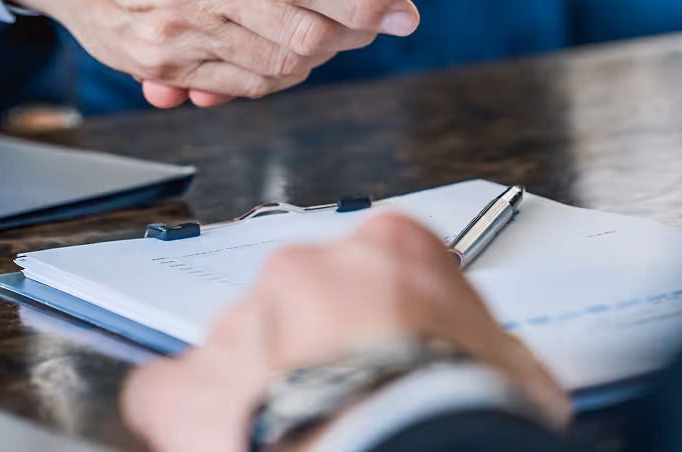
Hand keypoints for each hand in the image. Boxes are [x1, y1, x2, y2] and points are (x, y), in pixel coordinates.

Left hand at [121, 213, 570, 451]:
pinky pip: (169, 390)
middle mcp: (309, 269)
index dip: (390, 315)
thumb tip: (491, 370)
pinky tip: (220, 440)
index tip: (398, 351)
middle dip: (321, 350)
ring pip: (243, 345)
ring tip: (296, 439)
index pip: (386, 260)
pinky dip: (186, 415)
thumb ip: (481, 343)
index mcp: (392, 248)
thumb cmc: (461, 414)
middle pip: (306, 300)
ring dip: (263, 386)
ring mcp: (245, 322)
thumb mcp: (511, 367)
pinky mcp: (192, 384)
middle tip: (349, 406)